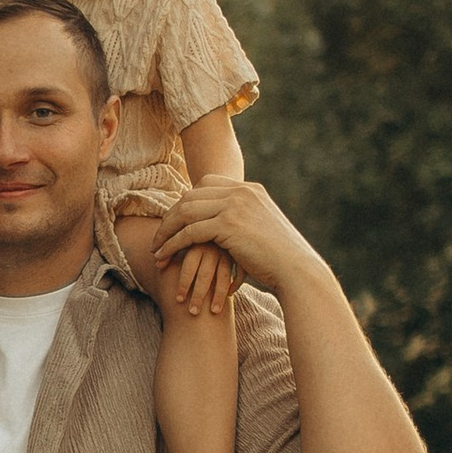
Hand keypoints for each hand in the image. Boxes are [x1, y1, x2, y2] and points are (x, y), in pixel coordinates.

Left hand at [144, 178, 330, 309]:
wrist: (296, 269)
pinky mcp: (228, 225)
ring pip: (186, 211)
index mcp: (249, 189)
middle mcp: (241, 192)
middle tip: (158, 235)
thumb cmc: (280, 257)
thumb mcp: (261, 227)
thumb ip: (243, 217)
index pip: (206, 183)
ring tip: (155, 248)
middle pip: (191, 195)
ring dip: (166, 231)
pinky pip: (189, 231)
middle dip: (170, 216)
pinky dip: (172, 244)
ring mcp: (235, 206)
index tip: (173, 220)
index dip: (185, 201)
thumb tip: (226, 223)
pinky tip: (163, 256)